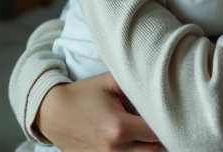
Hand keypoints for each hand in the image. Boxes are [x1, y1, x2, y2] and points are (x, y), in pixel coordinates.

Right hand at [35, 72, 162, 150]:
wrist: (52, 113)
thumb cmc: (82, 95)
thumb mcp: (109, 81)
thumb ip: (134, 80)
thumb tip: (157, 79)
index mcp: (118, 127)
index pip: (155, 132)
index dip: (166, 122)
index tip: (170, 113)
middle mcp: (113, 149)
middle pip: (153, 151)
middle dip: (161, 137)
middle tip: (164, 122)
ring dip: (148, 146)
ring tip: (150, 132)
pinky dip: (135, 151)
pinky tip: (137, 140)